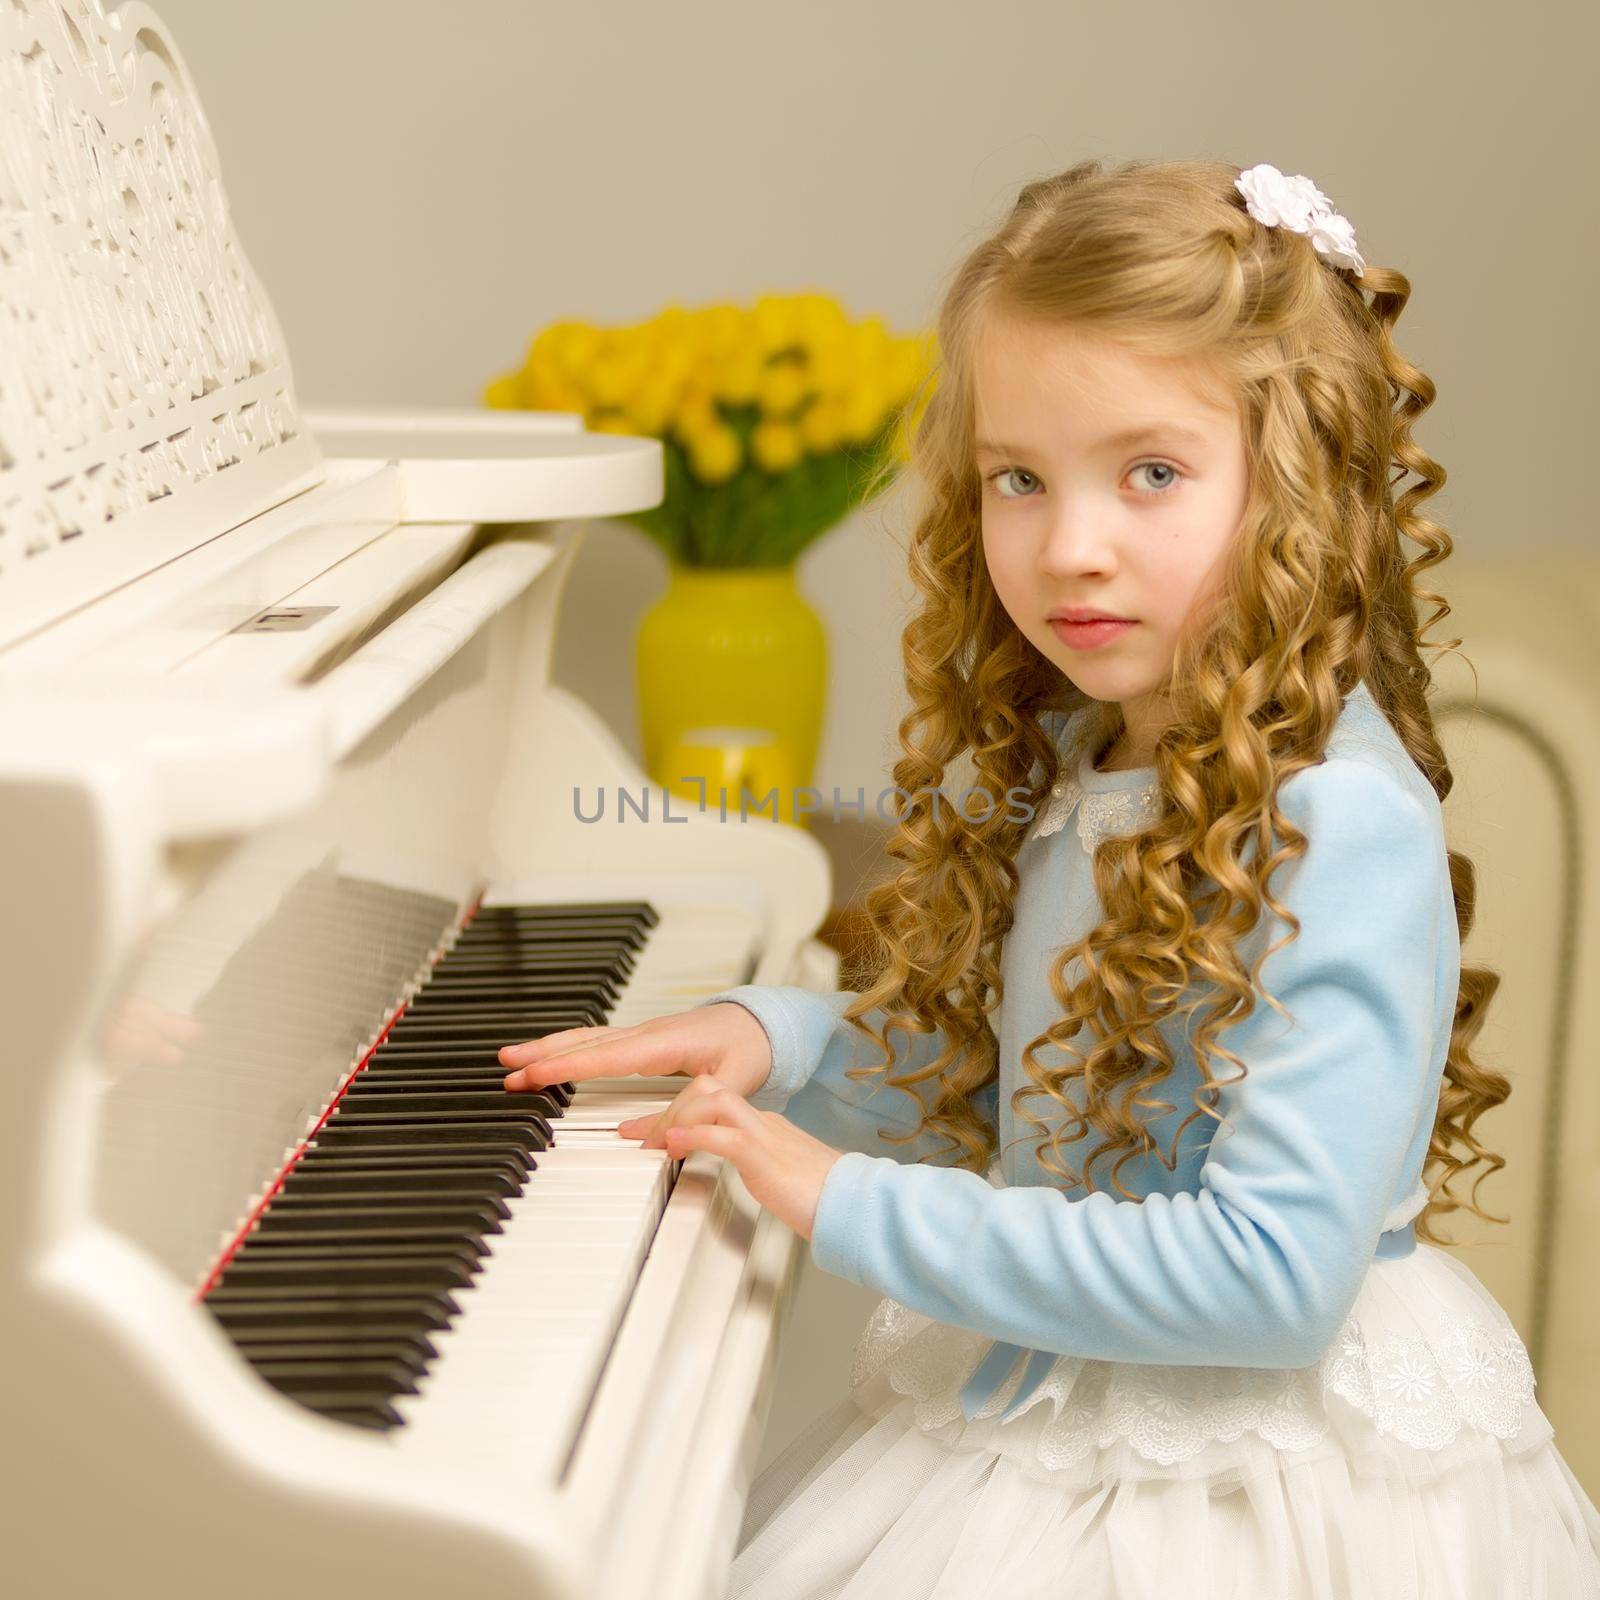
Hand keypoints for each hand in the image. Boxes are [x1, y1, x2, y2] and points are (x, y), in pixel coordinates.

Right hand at [499, 1001, 774, 1098]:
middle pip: (587, 1043)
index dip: (569, 1066)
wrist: (763, 1023)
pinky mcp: (643, 1042)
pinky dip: (569, 1048)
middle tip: (506, 1066)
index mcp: (667, 1042)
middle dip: (544, 1054)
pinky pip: (598, 1043)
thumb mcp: (730, 1087)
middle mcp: (649, 1033)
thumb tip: (649, 1140)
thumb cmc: (751, 1047)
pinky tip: (550, 1056)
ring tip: (512, 1058)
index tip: (535, 1073)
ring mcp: (643, 1034)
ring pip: (587, 1039)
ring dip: (549, 1048)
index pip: (608, 1055)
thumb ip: (690, 1112)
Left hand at [625, 1075, 841, 1240]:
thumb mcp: (780, 1178)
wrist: (857, 1205)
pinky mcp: (766, 1158)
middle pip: (708, 1086)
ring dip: (675, 1116)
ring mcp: (765, 1137)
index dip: (677, 1111)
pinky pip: (725, 1136)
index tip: (649, 1130)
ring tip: (654, 1140)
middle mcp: (762, 1123)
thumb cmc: (825, 1199)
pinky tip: (674, 1145)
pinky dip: (694, 1136)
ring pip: (712, 1099)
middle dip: (669, 1106)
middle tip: (640, 1133)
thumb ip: (758, 1167)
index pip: (714, 1100)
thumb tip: (740, 1172)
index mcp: (765, 1126)